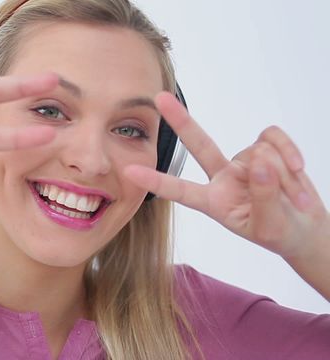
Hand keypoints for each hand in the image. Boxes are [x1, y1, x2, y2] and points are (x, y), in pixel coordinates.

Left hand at [124, 92, 328, 259]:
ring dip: (282, 176)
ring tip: (293, 199)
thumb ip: (263, 197)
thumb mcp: (270, 226)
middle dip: (180, 121)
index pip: (180, 191)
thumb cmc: (282, 233)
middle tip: (159, 98)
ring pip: (258, 154)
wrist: (306, 228)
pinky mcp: (266, 148)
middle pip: (198, 144)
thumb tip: (260, 162)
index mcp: (213, 202)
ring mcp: (243, 162)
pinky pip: (273, 139)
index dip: (156, 182)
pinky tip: (299, 171)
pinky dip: (289, 152)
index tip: (129, 172)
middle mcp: (223, 177)